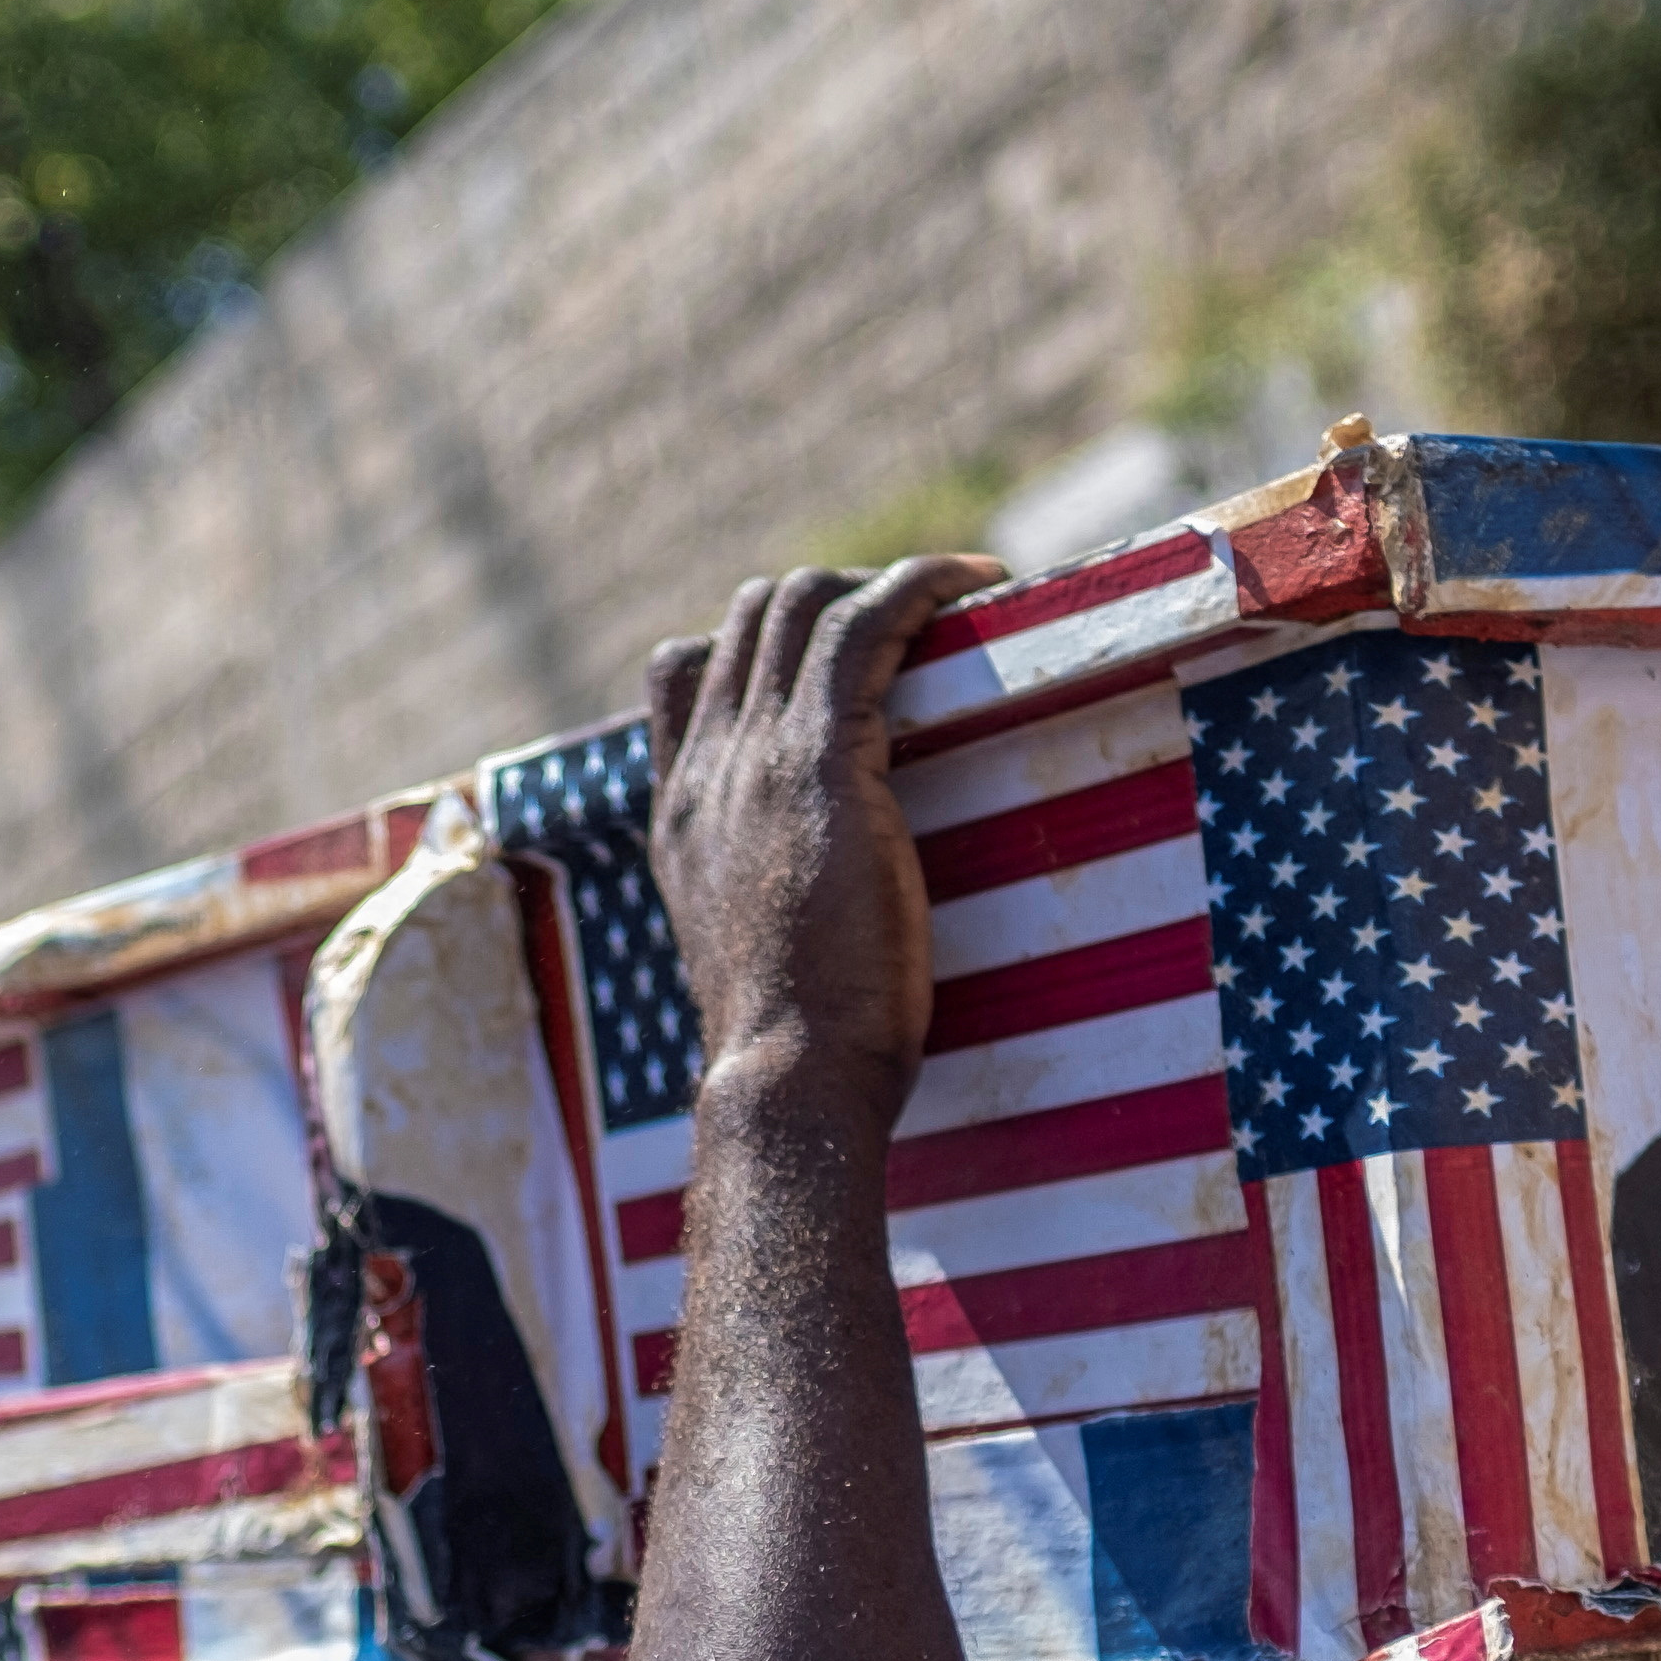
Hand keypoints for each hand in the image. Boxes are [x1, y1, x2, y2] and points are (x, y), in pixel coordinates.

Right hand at [640, 555, 992, 1123]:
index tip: (836, 657)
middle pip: (747, 617)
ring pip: (799, 602)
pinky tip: (980, 581)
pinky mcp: (818, 761)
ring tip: (962, 590)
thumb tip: (827, 916)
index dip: (759, 642)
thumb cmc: (796, 1057)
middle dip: (831, 594)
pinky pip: (865, 626)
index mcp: (680, 816)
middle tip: (919, 622)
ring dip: (885, 580)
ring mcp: (752, 759)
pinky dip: (923, 584)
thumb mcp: (760, 961)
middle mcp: (704, 771)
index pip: (685, 674)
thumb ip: (776, 909)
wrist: (784, 1080)